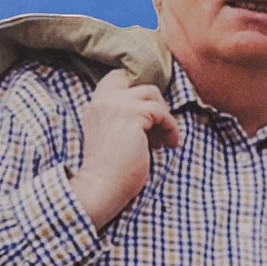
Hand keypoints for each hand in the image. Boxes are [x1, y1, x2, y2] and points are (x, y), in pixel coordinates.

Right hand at [68, 70, 182, 228]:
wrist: (101, 187)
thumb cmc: (110, 171)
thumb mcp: (112, 135)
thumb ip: (123, 118)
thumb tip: (153, 112)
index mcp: (95, 106)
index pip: (118, 78)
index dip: (137, 91)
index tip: (148, 113)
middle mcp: (104, 101)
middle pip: (139, 84)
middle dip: (154, 104)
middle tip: (157, 128)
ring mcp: (118, 106)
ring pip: (153, 94)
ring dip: (164, 116)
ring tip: (162, 140)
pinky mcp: (133, 116)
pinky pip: (162, 113)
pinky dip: (171, 128)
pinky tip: (169, 144)